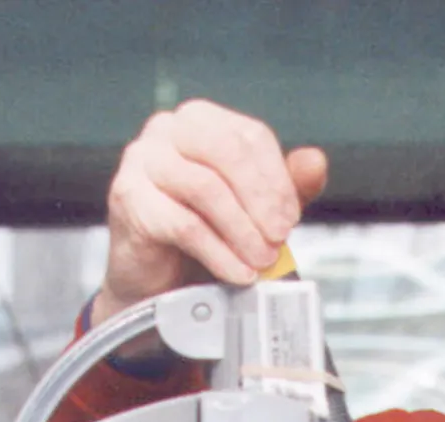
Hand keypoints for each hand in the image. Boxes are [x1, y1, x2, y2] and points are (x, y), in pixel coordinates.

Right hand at [94, 99, 330, 321]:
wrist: (154, 278)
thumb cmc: (201, 235)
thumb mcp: (252, 209)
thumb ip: (286, 186)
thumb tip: (316, 161)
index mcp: (199, 121)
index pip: (249, 136)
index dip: (278, 179)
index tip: (292, 217)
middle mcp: (166, 130)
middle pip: (227, 151)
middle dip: (262, 200)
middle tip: (280, 238)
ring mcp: (141, 160)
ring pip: (206, 188)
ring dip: (243, 231)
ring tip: (261, 260)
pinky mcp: (128, 199)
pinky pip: (184, 224)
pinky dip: (219, 253)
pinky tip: (238, 272)